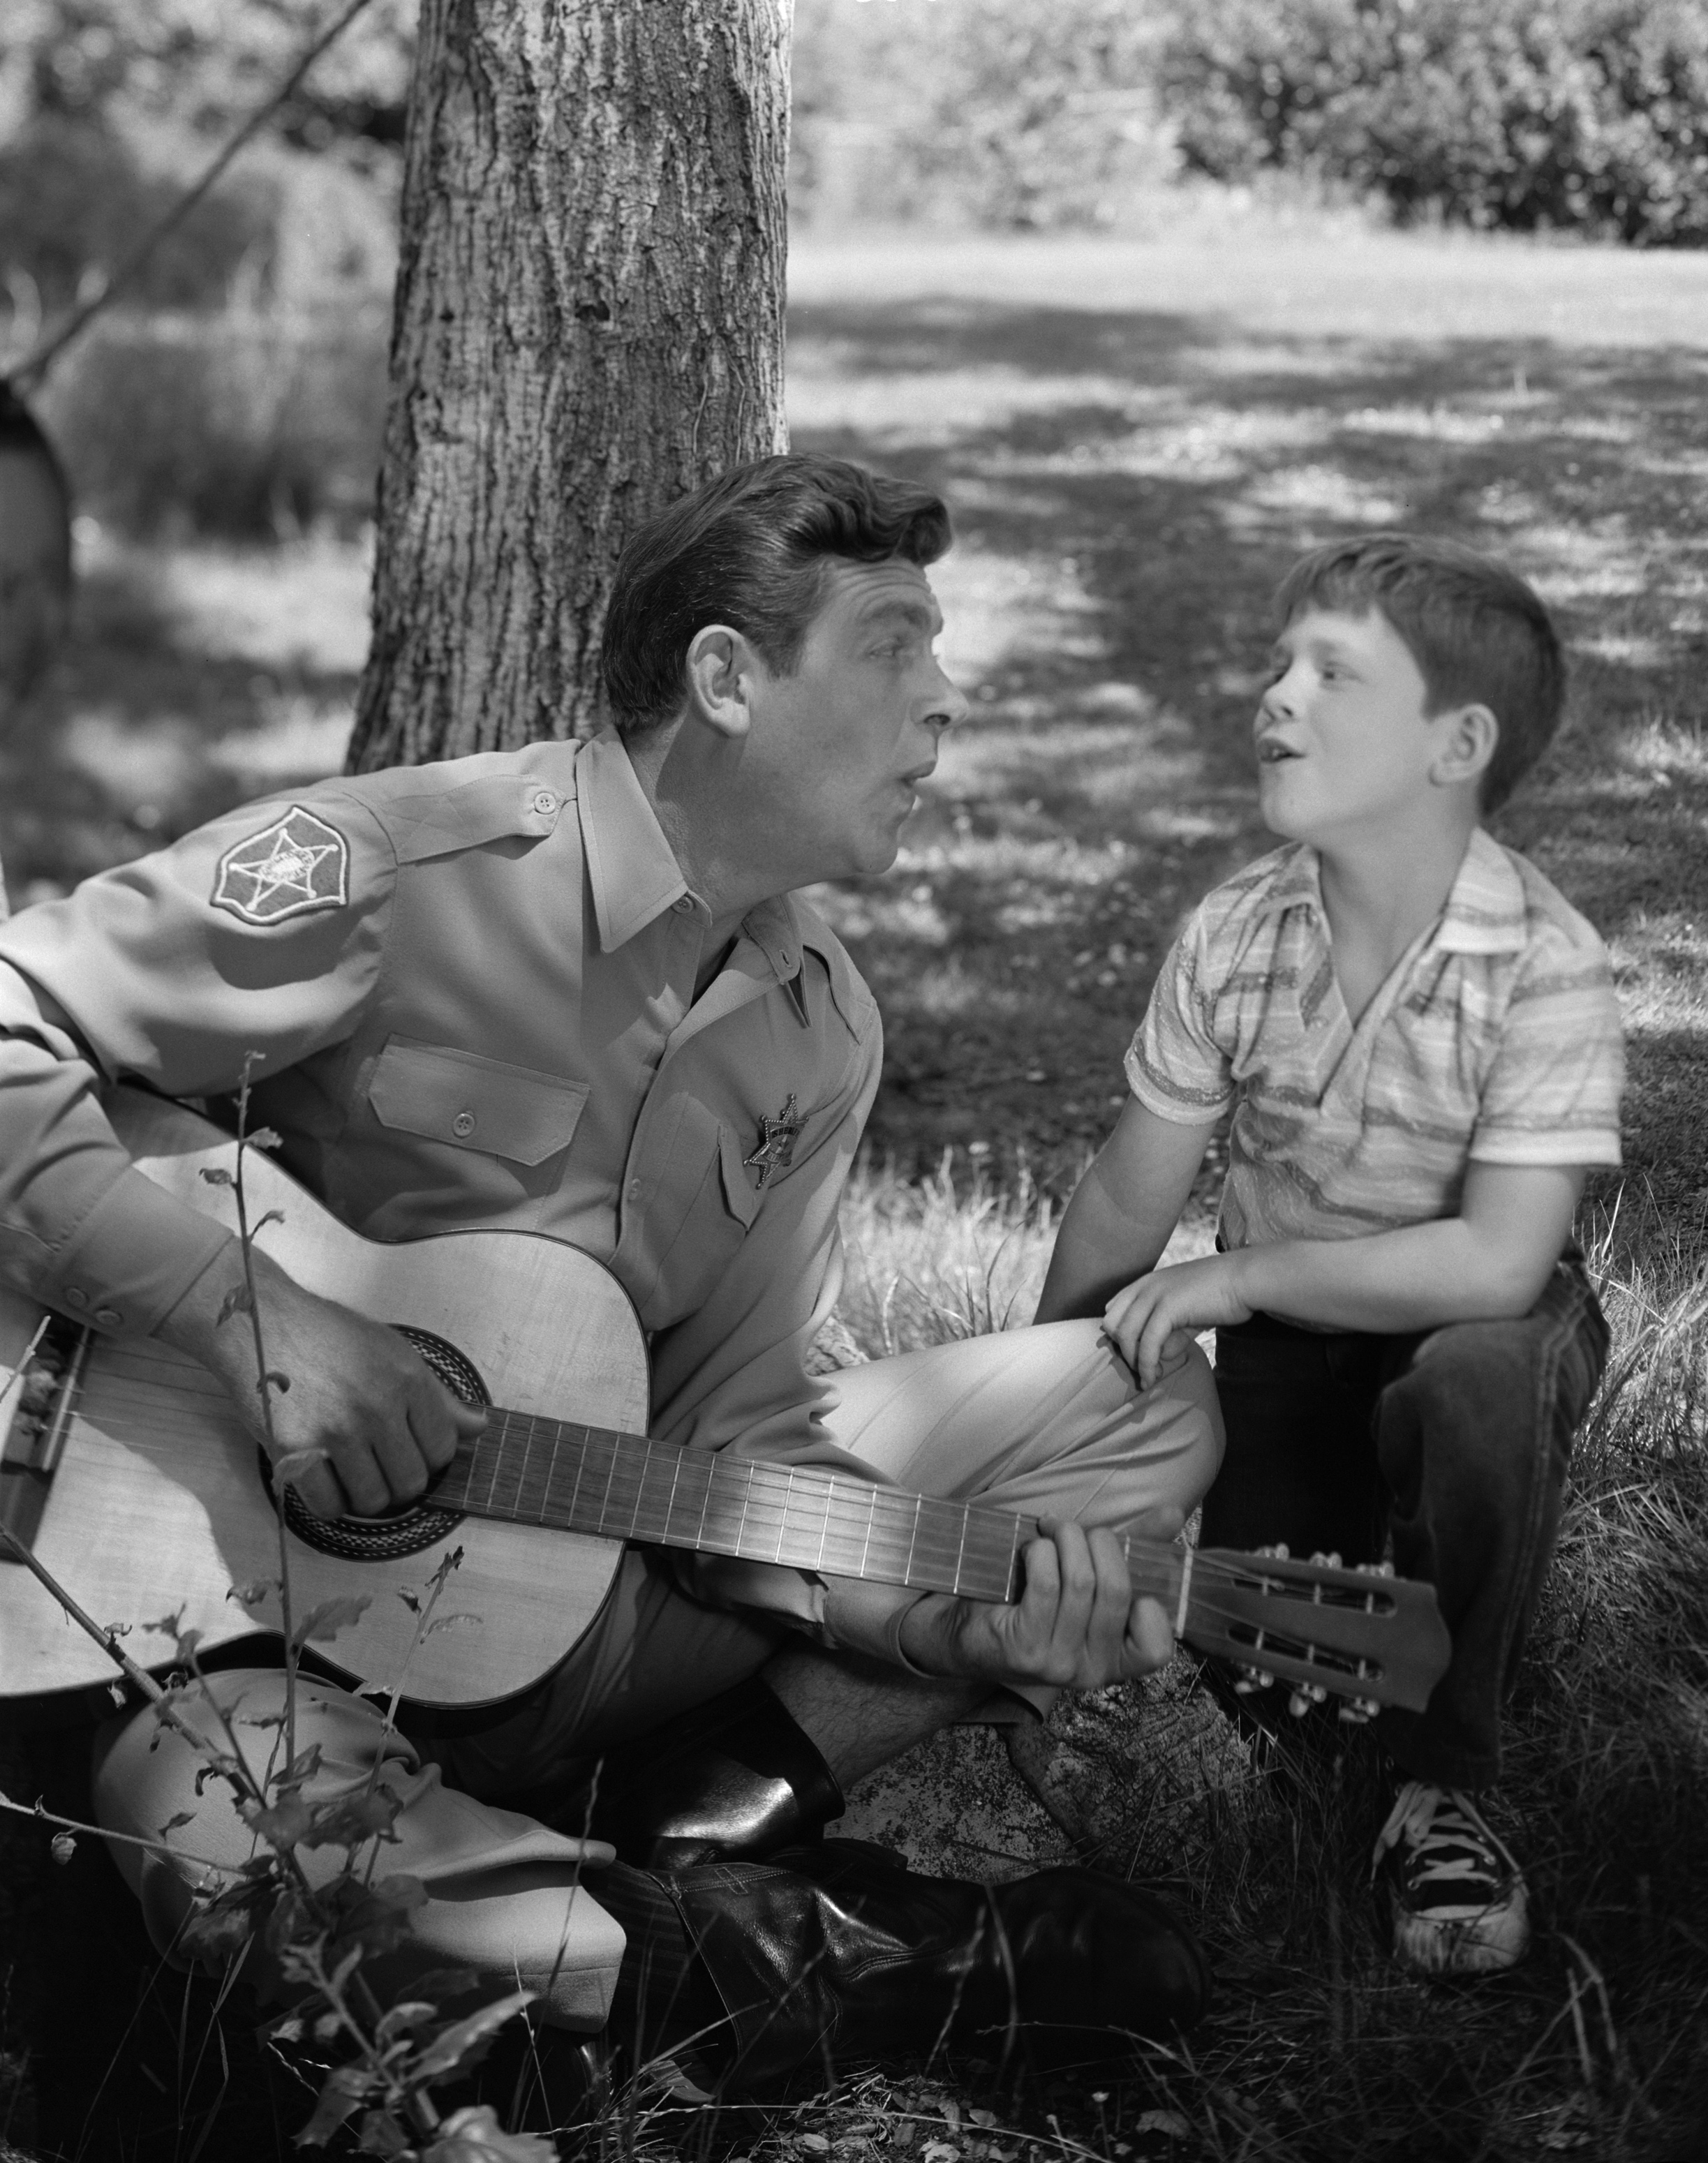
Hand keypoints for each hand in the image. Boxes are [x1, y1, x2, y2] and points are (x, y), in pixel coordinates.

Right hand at [160, 1246, 486, 1518]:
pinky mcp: (294, 1451)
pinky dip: (330, 1504)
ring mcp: (335, 1431)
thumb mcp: (393, 1351)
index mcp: (408, 1378)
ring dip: (365, 1496)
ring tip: (352, 1472)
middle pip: (411, 1483)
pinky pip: (328, 1508)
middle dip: (399, 1483)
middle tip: (379, 1466)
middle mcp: (377, 1406)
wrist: (259, 1323)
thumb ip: (438, 1396)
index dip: (428, 1458)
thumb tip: (479, 1427)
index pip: (442, 1449)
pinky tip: (325, 1481)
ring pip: (373, 1501)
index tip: (410, 1452)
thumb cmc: (329, 1335)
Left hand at [898, 1511, 1181, 1688]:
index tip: (1125, 1580)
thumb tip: (1174, 1514)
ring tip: (1051, 1530)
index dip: (1153, 1610)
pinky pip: (1046, 1583)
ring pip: (1080, 1582)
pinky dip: (1040, 1552)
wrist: (968, 1633)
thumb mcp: (1089, 1579)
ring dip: (1065, 1539)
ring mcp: (1057, 1663)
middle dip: (1098, 1542)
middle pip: (1116, 1591)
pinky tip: (1031, 1550)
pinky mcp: (1023, 1649)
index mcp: (1116, 1661)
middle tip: (1074, 1530)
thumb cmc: (1036, 1602)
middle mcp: (1091, 1671)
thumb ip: (1133, 1550)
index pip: (1156, 1649)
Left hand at [1102, 1253, 1255, 1388]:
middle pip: (1112, 1324)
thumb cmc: (1220, 1296)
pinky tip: (1154, 1378)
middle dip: (1123, 1350)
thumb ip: (1170, 1332)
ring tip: (1149, 1378)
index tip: (1135, 1356)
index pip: (1112, 1311)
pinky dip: (1147, 1365)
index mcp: (1146, 1282)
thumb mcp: (1188, 1313)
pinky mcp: (1168, 1307)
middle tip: (1142, 1368)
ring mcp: (1154, 1294)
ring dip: (1134, 1363)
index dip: (1119, 1337)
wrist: (1245, 1279)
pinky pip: (1147, 1344)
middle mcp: (1144, 1286)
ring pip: (1126, 1336)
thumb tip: (1159, 1357)